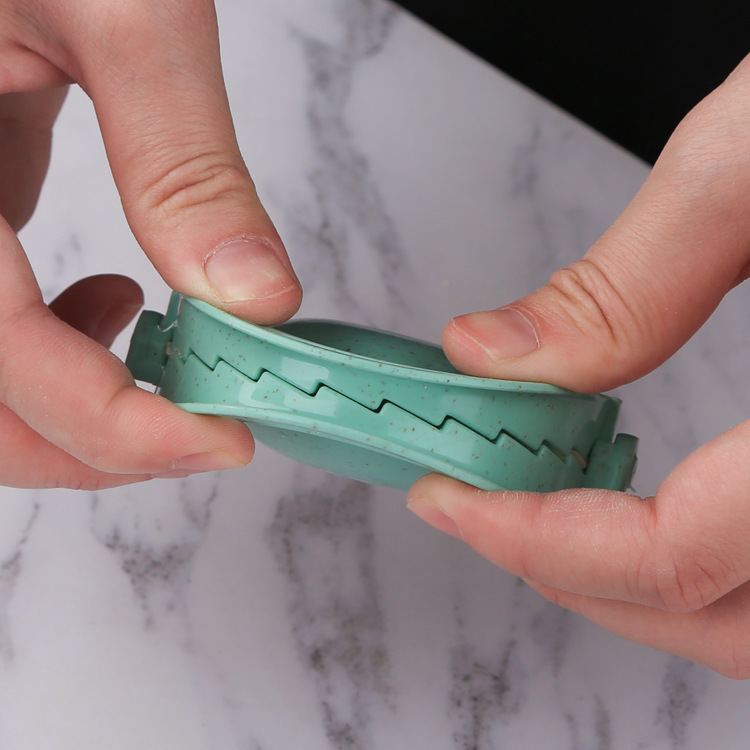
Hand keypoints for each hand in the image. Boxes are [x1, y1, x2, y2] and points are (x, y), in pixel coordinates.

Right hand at [0, 0, 301, 488]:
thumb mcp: (121, 11)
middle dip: (92, 441)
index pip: (2, 356)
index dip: (116, 428)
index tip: (222, 439)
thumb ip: (185, 163)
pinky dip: (60, 337)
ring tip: (159, 351)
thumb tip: (255, 296)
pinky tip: (117, 298)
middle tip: (199, 428)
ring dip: (75, 397)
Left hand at [409, 54, 749, 677]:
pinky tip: (649, 501)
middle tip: (483, 514)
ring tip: (544, 516)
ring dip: (636, 586)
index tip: (451, 499)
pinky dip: (704, 558)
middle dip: (573, 578)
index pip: (675, 555)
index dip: (538, 541)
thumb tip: (493, 353)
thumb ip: (622, 284)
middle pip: (717, 619)